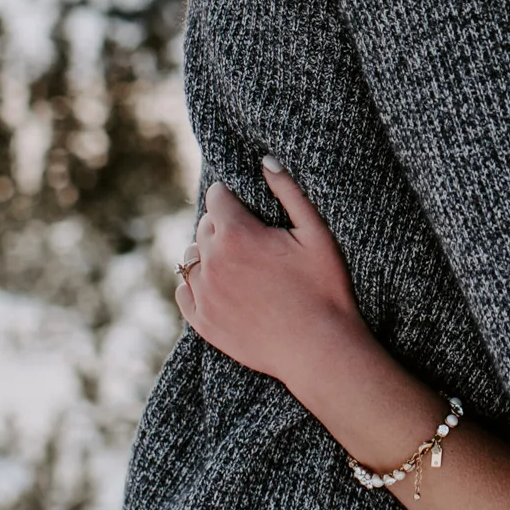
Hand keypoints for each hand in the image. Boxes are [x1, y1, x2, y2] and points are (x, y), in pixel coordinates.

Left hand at [175, 163, 366, 395]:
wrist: (320, 349)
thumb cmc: (325, 288)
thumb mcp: (316, 233)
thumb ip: (289, 191)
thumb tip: (265, 160)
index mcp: (237, 234)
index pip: (217, 197)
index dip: (235, 198)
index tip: (250, 208)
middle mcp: (212, 262)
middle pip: (204, 226)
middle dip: (224, 225)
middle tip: (252, 238)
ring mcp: (204, 294)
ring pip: (191, 257)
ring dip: (208, 253)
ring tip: (238, 263)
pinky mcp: (203, 323)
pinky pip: (184, 291)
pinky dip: (196, 284)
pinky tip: (220, 286)